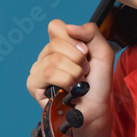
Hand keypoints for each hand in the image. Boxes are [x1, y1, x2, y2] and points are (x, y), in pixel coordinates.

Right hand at [26, 19, 114, 134]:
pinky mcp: (33, 84)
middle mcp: (46, 55)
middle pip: (56, 43)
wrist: (96, 109)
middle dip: (78, 59)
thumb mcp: (103, 53)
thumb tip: (69, 27)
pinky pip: (49, 73)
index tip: (85, 52)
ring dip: (74, 72)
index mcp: (59, 45)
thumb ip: (91, 32)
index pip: (55, 26)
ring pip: (54, 59)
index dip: (73, 38)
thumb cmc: (97, 84)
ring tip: (78, 82)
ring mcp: (38, 69)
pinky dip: (65, 81)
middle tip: (84, 72)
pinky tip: (68, 89)